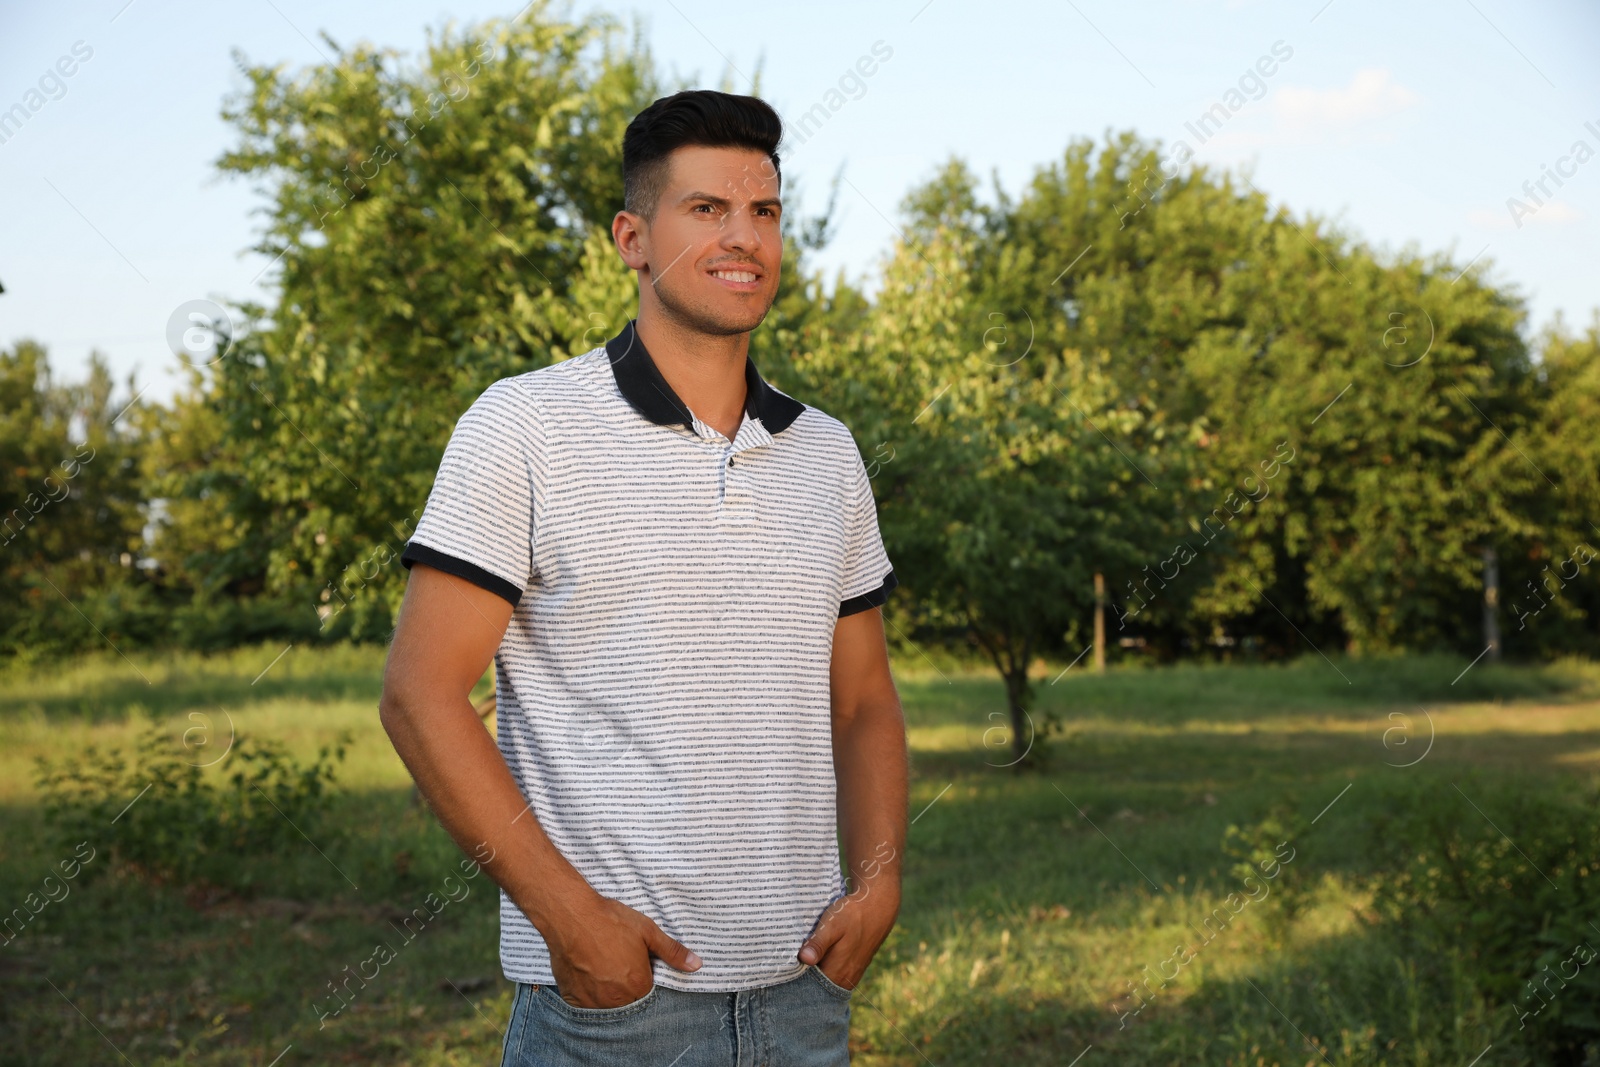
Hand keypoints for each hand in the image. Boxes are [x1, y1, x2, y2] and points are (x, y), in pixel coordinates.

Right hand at [543, 895, 701, 1007]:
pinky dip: (588, 994)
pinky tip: (587, 973)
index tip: (634, 964)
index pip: (648, 993)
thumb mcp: (647, 931)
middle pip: (628, 1002)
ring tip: (602, 967)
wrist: (571, 915)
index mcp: (638, 985)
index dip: (643, 978)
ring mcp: (593, 1001)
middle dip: (626, 987)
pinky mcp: (573, 999)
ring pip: (607, 1005)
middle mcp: (616, 1000)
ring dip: (608, 993)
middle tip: (616, 963)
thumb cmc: (611, 921)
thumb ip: (672, 951)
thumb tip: (696, 965)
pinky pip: (586, 1005)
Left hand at [797, 888, 898, 990]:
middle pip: (816, 985)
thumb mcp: (832, 925)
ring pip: (825, 978)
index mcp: (837, 973)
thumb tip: (804, 959)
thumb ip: (818, 943)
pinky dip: (824, 966)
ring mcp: (850, 974)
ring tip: (802, 954)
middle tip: (788, 959)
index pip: (808, 987)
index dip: (795, 978)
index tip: (784, 967)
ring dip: (814, 970)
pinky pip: (833, 972)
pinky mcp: (854, 966)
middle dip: (802, 975)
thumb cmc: (853, 915)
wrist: (878, 906)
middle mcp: (844, 978)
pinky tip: (817, 953)